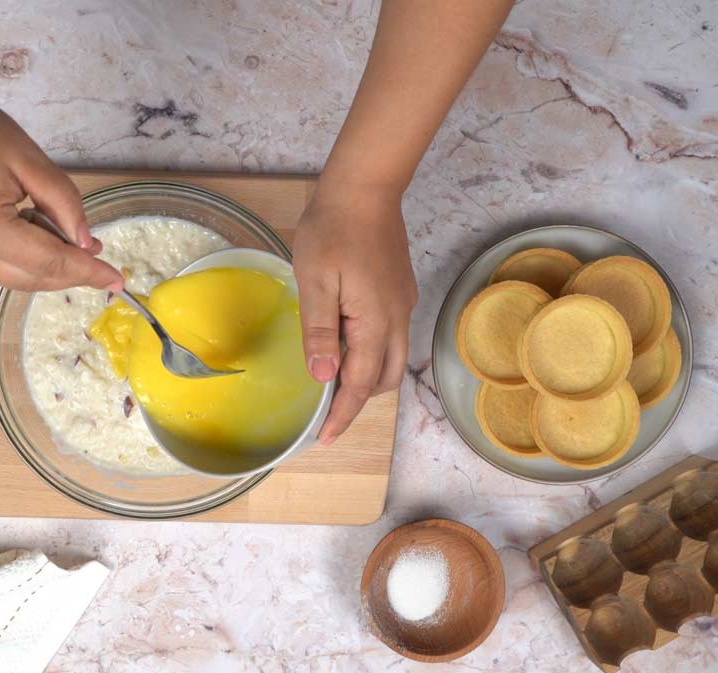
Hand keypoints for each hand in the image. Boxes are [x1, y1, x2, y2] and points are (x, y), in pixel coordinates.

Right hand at [0, 89, 120, 290]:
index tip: (117, 279)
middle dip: (70, 273)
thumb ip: (64, 204)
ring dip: (47, 267)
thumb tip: (86, 245)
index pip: (49, 262)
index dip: (86, 272)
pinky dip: (24, 259)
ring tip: (70, 240)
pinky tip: (38, 234)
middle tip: (99, 258)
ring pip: (15, 278)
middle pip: (32, 279)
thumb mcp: (32, 162)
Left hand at [293, 186, 417, 444]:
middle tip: (327, 414)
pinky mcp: (401, 291)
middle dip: (357, 401)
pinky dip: (372, 354)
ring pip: (392, 359)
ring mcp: (403, 303)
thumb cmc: (333, 230)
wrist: (365, 188)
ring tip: (335, 384)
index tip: (325, 438)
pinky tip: (348, 346)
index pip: (359, 383)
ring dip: (366, 378)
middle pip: (384, 379)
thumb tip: (325, 376)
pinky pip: (392, 336)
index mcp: (375, 321)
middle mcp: (397, 318)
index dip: (341, 414)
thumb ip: (320, 331)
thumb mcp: (315, 281)